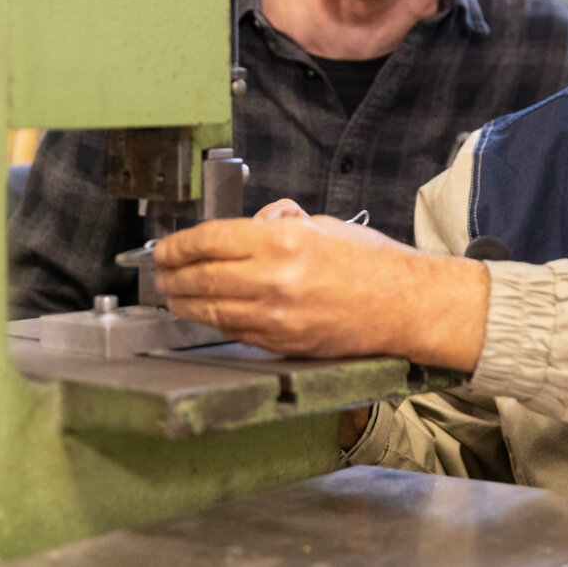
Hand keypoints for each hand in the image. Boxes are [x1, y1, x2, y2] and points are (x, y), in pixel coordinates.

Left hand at [153, 199, 488, 369]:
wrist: (406, 306)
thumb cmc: (374, 264)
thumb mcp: (325, 226)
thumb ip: (282, 224)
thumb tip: (252, 225)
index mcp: (284, 242)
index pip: (210, 240)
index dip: (178, 244)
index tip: (165, 248)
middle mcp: (274, 280)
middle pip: (201, 277)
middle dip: (172, 276)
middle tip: (161, 273)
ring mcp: (276, 317)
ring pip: (211, 310)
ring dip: (185, 303)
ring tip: (174, 295)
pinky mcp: (282, 343)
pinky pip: (235, 331)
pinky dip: (214, 321)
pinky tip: (207, 314)